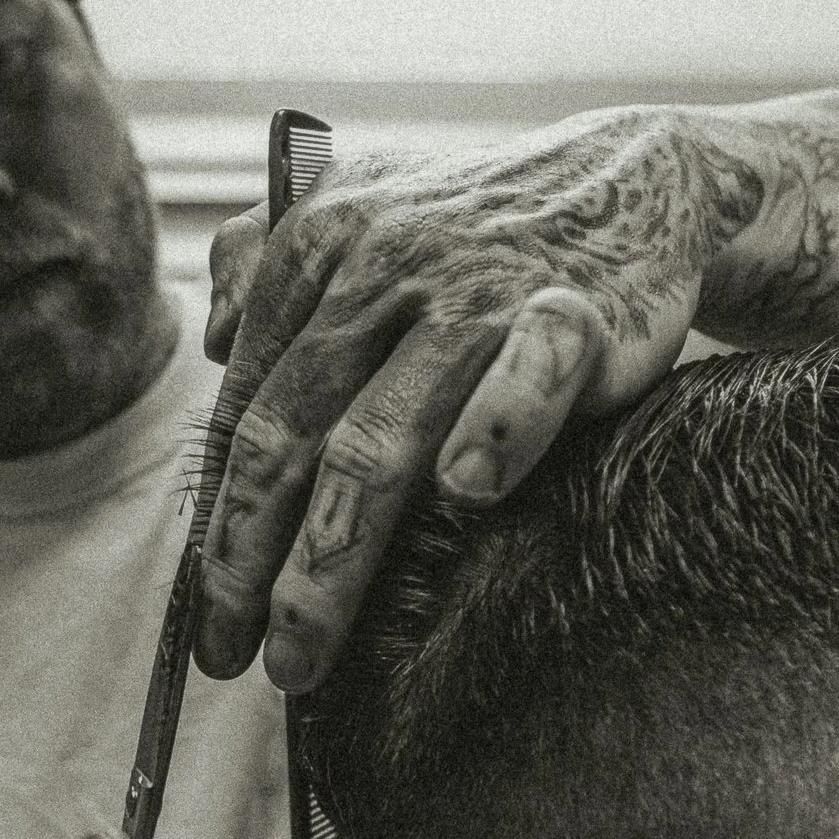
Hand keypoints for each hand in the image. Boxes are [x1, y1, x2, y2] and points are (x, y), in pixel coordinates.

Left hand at [193, 108, 757, 691]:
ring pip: (380, 441)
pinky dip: (496, 431)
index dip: (215, 520)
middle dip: (246, 563)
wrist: (636, 180)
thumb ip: (275, 263)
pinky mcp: (572, 313)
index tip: (203, 612)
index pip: (246, 409)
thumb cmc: (487, 225)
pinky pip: (528, 376)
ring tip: (302, 651)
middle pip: (290, 438)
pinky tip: (466, 494)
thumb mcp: (369, 209)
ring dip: (329, 560)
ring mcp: (477, 291)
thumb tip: (215, 341)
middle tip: (231, 659)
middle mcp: (384, 265)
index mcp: (321, 244)